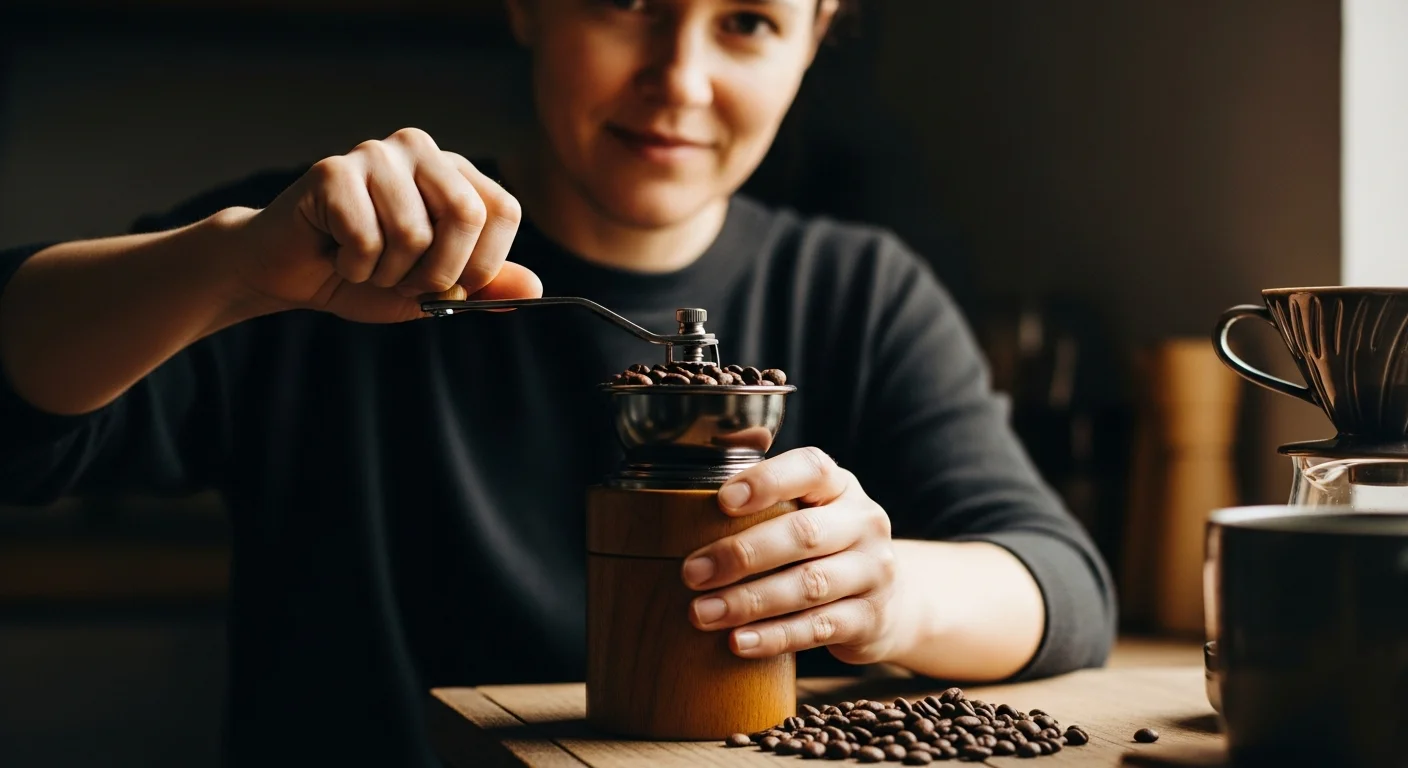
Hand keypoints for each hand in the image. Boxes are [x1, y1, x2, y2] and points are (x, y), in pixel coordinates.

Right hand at [228, 127, 541, 322]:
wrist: (292, 274)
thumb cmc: (368, 275)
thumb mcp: (437, 290)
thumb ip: (485, 286)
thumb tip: (534, 287)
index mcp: (455, 172)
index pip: (503, 211)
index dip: (483, 263)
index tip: (453, 285)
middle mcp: (421, 150)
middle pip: (466, 214)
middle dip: (440, 271)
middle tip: (407, 282)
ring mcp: (375, 154)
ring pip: (412, 233)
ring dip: (389, 274)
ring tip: (368, 265)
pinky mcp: (332, 170)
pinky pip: (365, 238)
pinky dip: (354, 267)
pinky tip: (337, 254)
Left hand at [681, 447, 907, 664]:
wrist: (891, 601)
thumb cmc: (824, 548)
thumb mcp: (809, 512)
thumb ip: (764, 501)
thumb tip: (678, 498)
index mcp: (840, 486)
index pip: (811, 469)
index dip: (767, 481)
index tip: (722, 500)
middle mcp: (864, 523)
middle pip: (803, 534)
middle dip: (741, 554)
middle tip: (692, 573)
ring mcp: (873, 571)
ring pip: (808, 585)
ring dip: (749, 601)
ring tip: (702, 613)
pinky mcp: (870, 619)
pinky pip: (817, 628)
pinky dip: (774, 637)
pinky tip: (738, 642)